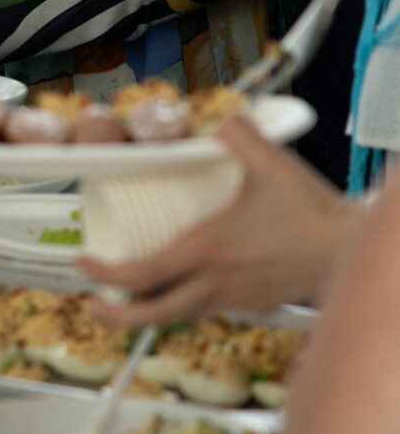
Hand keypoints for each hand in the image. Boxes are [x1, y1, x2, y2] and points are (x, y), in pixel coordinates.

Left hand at [78, 116, 357, 323]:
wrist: (349, 250)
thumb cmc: (311, 214)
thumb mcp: (271, 164)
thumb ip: (239, 134)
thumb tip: (221, 118)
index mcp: (208, 251)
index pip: (144, 273)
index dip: (106, 274)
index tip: (84, 265)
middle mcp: (215, 283)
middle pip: (153, 313)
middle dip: (116, 314)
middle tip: (92, 303)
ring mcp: (233, 298)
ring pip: (180, 314)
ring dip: (149, 311)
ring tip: (128, 299)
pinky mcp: (251, 304)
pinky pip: (207, 309)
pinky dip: (185, 302)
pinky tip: (182, 287)